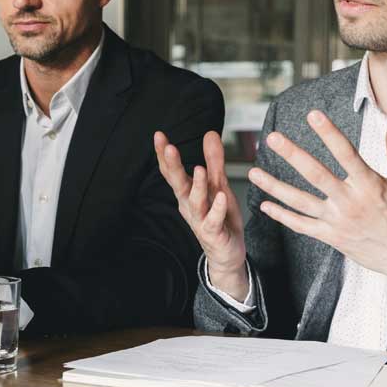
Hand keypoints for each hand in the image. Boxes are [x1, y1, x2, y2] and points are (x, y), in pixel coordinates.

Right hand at [154, 131, 248, 301]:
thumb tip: (209, 133)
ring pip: (195, 202)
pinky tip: (220, 196)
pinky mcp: (213, 233)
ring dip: (195, 186)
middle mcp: (189, 205)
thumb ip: (213, 161)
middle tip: (169, 147)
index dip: (164, 154)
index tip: (159, 135)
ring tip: (197, 169)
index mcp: (187, 193)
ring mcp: (200, 220)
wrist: (227, 253)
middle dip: (172, 165)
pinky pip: (213, 220)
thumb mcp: (218, 185)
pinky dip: (216, 208)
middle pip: (177, 184)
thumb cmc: (220, 218)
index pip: (172, 171)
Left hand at [248, 110, 386, 297]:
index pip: (346, 153)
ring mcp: (339, 221)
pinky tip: (265, 205)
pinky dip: (282, 216)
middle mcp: (351, 202)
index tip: (313, 114)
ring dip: (275, 187)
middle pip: (316, 175)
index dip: (329, 133)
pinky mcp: (332, 237)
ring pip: (301, 202)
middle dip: (292, 155)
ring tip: (253, 172)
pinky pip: (302, 226)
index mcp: (370, 184)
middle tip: (272, 138)